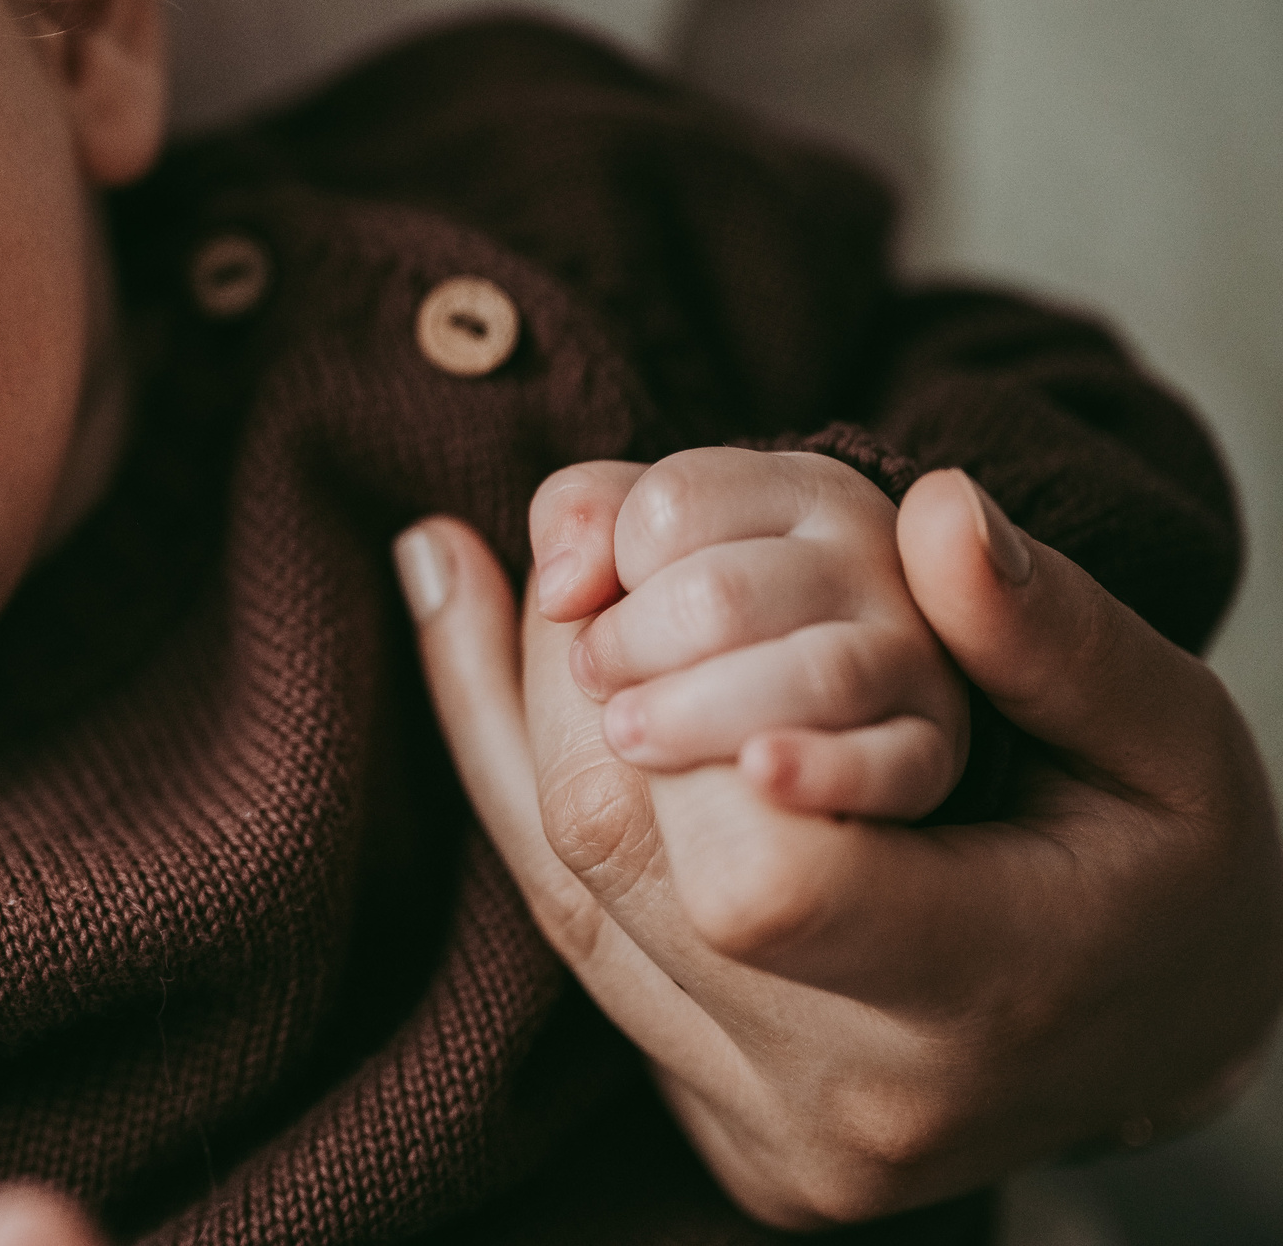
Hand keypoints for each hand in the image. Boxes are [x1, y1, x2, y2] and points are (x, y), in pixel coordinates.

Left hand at [396, 467, 1282, 1225]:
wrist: (1160, 1039)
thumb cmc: (1171, 870)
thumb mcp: (1172, 740)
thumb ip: (1054, 634)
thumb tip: (938, 510)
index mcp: (985, 1000)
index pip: (762, 883)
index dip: (689, 727)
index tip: (661, 589)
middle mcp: (847, 1098)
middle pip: (621, 860)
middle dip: (576, 670)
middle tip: (579, 542)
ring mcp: (757, 1125)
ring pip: (556, 894)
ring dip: (512, 711)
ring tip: (464, 563)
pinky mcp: (701, 1114)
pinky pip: (562, 928)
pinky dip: (511, 777)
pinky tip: (461, 638)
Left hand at [535, 448, 968, 818]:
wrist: (777, 771)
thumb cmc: (677, 642)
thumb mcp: (627, 560)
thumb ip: (579, 518)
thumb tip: (538, 580)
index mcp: (800, 486)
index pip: (674, 500)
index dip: (609, 559)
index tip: (581, 611)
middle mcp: (870, 554)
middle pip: (720, 594)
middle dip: (633, 646)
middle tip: (602, 689)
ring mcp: (913, 656)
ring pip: (812, 674)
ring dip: (696, 713)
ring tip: (631, 737)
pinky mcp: (933, 754)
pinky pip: (894, 764)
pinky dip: (824, 769)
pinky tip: (759, 773)